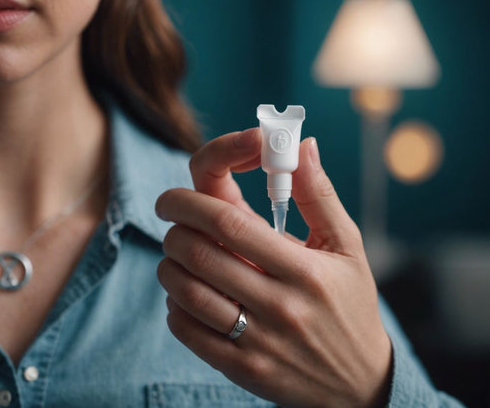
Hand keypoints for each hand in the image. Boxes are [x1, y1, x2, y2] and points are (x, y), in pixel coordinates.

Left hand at [156, 128, 391, 407]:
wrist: (359, 383)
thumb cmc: (351, 303)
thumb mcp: (346, 245)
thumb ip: (318, 193)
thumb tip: (301, 144)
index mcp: (303, 269)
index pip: (229, 223)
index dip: (191, 200)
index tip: (174, 195)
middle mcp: (279, 306)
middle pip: (198, 252)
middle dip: (174, 225)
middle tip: (174, 216)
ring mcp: (257, 341)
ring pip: (185, 290)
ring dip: (170, 262)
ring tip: (182, 252)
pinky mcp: (241, 368)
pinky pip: (185, 329)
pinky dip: (175, 303)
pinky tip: (191, 292)